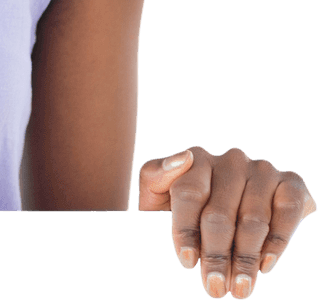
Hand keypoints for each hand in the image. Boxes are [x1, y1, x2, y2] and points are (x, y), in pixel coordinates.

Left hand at [138, 145, 315, 298]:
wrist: (240, 203)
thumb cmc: (193, 203)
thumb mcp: (161, 190)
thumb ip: (156, 175)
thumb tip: (183, 158)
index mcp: (197, 158)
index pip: (188, 194)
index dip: (185, 230)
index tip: (187, 261)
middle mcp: (231, 160)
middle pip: (220, 213)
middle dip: (215, 255)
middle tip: (214, 287)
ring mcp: (262, 170)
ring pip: (253, 220)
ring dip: (245, 259)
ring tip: (239, 287)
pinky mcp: (290, 183)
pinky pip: (286, 214)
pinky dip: (277, 243)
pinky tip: (265, 266)